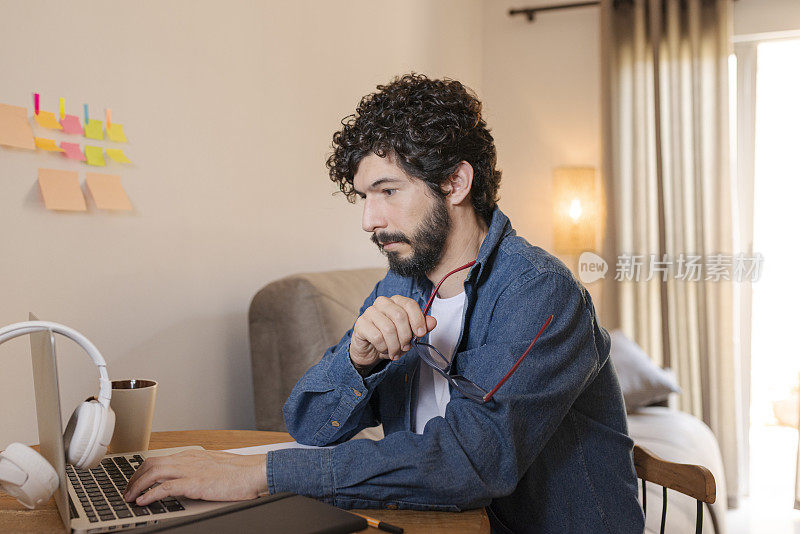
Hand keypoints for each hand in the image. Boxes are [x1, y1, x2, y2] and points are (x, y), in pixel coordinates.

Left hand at [123, 450, 266, 505]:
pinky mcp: (195, 483)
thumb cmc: (240, 472)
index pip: (160, 459)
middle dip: (134, 478)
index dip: (143, 471)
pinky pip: (165, 487)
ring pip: (153, 473)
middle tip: (127, 492)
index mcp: (192, 456)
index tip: (136, 482)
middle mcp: (188, 459)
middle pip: (151, 463)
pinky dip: (151, 494)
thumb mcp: (214, 467)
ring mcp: (191, 470)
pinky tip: (144, 502)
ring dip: (137, 486)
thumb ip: (198, 471)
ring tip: (130, 498)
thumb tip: (187, 482)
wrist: (255, 472)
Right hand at [349, 295, 435, 367]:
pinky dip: (384, 347)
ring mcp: (370, 312)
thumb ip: (421, 327)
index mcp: (396, 301)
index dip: (417, 319)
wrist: (370, 350)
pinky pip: (377, 337)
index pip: (409, 304)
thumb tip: (432, 322)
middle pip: (400, 316)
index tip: (420, 334)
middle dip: (406, 336)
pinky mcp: (361, 324)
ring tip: (396, 352)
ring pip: (389, 329)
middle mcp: (382, 303)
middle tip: (406, 347)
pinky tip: (384, 350)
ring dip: (395, 345)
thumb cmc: (391, 339)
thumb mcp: (409, 334)